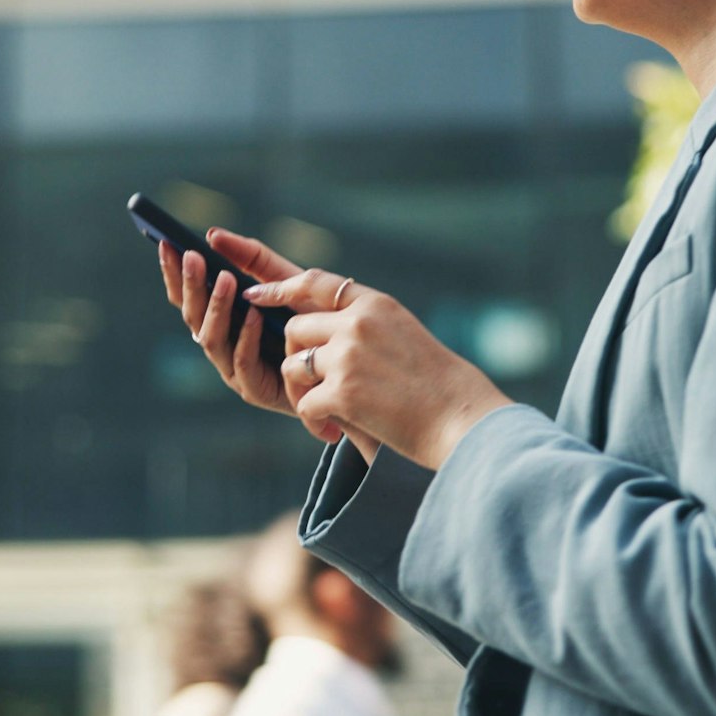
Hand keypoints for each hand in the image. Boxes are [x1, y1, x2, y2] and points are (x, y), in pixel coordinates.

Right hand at [156, 228, 380, 454]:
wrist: (351, 358)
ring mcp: (234, 369)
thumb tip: (213, 234)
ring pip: (211, 340)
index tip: (166, 244)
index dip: (174, 273)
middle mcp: (222, 344)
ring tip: (225, 279)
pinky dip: (245, 338)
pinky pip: (242, 365)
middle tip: (192, 256)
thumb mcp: (284, 278)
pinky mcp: (256, 390)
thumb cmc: (314, 316)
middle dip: (191, 285)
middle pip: (192, 316)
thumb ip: (251, 258)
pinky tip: (254, 315)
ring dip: (216, 307)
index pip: (188, 296)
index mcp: (221, 319)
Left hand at [253, 269, 514, 470]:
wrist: (461, 418)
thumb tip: (322, 333)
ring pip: (294, 365)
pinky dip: (313, 421)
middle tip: (310, 388)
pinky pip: (305, 403)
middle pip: (296, 329)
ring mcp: (349, 356)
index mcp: (376, 304)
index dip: (279, 287)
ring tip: (324, 414)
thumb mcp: (403, 335)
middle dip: (296, 359)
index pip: (315, 282)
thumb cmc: (436, 384)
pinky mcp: (344, 392)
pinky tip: (332, 433)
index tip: (255, 293)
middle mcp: (359, 323)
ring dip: (301, 392)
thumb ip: (366, 326)